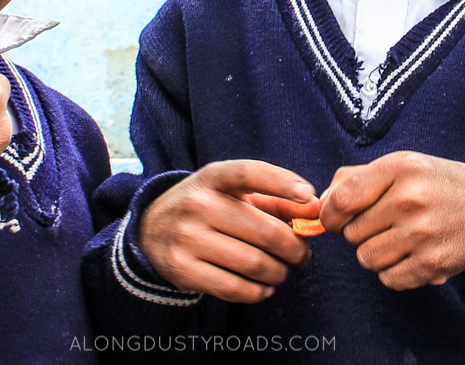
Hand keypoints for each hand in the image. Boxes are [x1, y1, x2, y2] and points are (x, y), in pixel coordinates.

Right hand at [140, 160, 320, 303]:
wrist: (151, 228)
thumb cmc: (207, 206)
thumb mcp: (232, 193)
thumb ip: (274, 198)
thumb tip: (313, 208)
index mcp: (212, 177)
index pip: (248, 173)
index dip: (281, 183)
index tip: (309, 197)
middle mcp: (197, 204)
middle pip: (264, 231)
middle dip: (294, 248)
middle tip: (302, 254)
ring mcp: (187, 237)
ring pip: (253, 263)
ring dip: (279, 272)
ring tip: (281, 271)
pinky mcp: (182, 269)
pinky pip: (233, 288)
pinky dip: (258, 292)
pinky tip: (263, 287)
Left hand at [319, 151, 464, 289]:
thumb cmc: (435, 182)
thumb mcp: (399, 165)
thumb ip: (354, 179)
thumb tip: (320, 206)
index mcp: (399, 168)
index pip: (342, 200)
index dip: (329, 214)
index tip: (334, 218)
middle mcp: (411, 200)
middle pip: (351, 232)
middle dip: (358, 230)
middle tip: (382, 222)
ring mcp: (424, 234)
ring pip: (366, 258)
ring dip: (374, 252)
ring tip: (396, 237)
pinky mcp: (435, 264)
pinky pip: (388, 279)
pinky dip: (392, 271)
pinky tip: (409, 254)